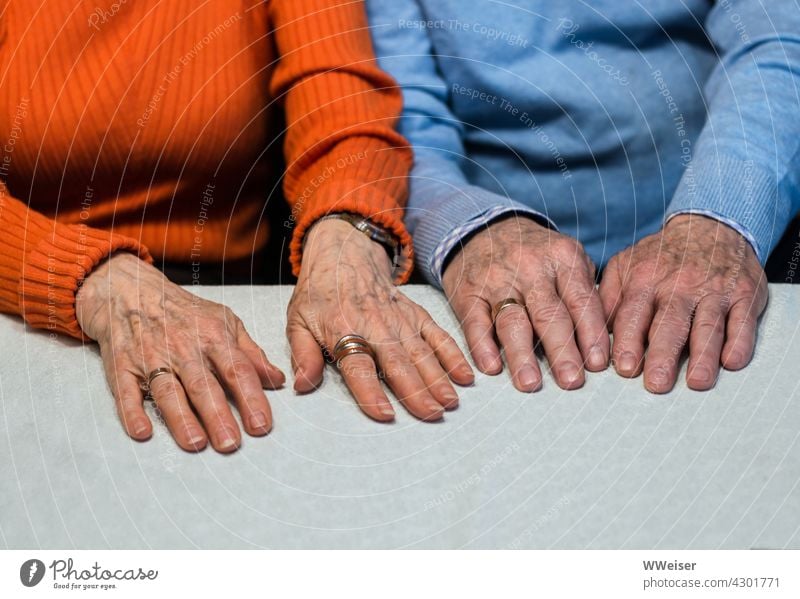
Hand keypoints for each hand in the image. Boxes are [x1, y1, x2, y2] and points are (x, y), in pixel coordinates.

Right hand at [76, 253, 284, 451]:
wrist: (131, 291)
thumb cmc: (184, 312)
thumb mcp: (225, 321)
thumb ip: (251, 353)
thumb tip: (277, 379)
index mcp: (213, 337)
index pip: (237, 370)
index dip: (251, 398)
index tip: (261, 425)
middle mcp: (184, 348)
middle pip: (203, 385)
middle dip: (218, 416)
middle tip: (231, 444)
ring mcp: (151, 357)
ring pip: (168, 391)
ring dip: (181, 419)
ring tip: (196, 444)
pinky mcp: (122, 366)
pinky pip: (126, 391)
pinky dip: (132, 412)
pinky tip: (142, 431)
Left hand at [287, 219, 473, 420]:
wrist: (344, 252)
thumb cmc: (319, 292)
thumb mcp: (297, 320)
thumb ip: (302, 355)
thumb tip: (301, 386)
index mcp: (343, 329)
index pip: (358, 365)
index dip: (370, 391)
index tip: (384, 414)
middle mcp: (375, 325)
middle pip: (398, 362)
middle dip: (416, 391)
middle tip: (431, 415)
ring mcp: (399, 319)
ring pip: (421, 352)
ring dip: (437, 379)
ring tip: (449, 403)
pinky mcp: (416, 314)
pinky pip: (438, 336)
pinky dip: (453, 355)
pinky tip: (465, 376)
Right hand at [442, 215, 608, 390]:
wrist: (483, 229)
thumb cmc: (535, 254)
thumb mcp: (566, 257)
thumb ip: (584, 291)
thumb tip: (604, 339)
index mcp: (562, 258)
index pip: (581, 301)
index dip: (590, 334)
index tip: (597, 365)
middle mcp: (530, 268)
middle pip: (549, 314)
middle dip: (562, 350)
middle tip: (571, 381)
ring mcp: (497, 281)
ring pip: (512, 321)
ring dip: (522, 355)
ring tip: (531, 383)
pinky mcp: (469, 293)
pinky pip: (475, 322)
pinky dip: (482, 346)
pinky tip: (491, 367)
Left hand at [599, 214, 767, 392]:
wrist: (709, 225)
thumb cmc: (659, 257)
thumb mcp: (624, 266)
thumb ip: (608, 299)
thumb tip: (590, 333)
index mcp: (645, 279)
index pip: (634, 314)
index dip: (628, 341)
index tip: (624, 368)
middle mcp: (679, 285)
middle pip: (670, 324)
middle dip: (663, 355)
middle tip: (657, 384)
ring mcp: (713, 289)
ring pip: (708, 325)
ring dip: (703, 355)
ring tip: (697, 382)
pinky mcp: (744, 294)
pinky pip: (743, 320)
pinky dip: (739, 341)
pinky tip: (732, 362)